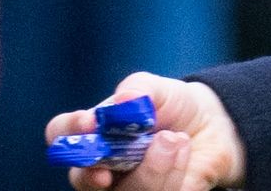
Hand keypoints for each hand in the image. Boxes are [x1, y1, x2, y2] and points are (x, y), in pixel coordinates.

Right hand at [46, 73, 246, 190]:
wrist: (209, 126)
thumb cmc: (171, 106)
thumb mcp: (159, 90)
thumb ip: (140, 89)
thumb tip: (124, 99)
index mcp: (91, 135)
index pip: (61, 134)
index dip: (69, 129)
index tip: (90, 122)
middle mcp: (98, 168)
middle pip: (83, 179)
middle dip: (104, 169)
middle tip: (137, 149)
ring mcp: (123, 189)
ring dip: (152, 169)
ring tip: (176, 140)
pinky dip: (174, 175)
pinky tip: (183, 152)